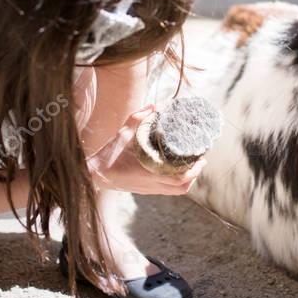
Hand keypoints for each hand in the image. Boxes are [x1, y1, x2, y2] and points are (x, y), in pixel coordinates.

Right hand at [86, 106, 206, 194]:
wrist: (95, 173)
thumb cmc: (110, 153)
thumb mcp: (123, 133)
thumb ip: (138, 118)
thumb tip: (153, 106)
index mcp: (148, 170)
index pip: (178, 176)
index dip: (193, 169)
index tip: (200, 157)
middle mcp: (151, 183)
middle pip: (182, 186)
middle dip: (195, 173)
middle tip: (201, 160)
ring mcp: (149, 189)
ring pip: (176, 191)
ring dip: (188, 180)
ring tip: (193, 167)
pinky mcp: (146, 191)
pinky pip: (168, 191)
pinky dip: (178, 184)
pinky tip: (179, 172)